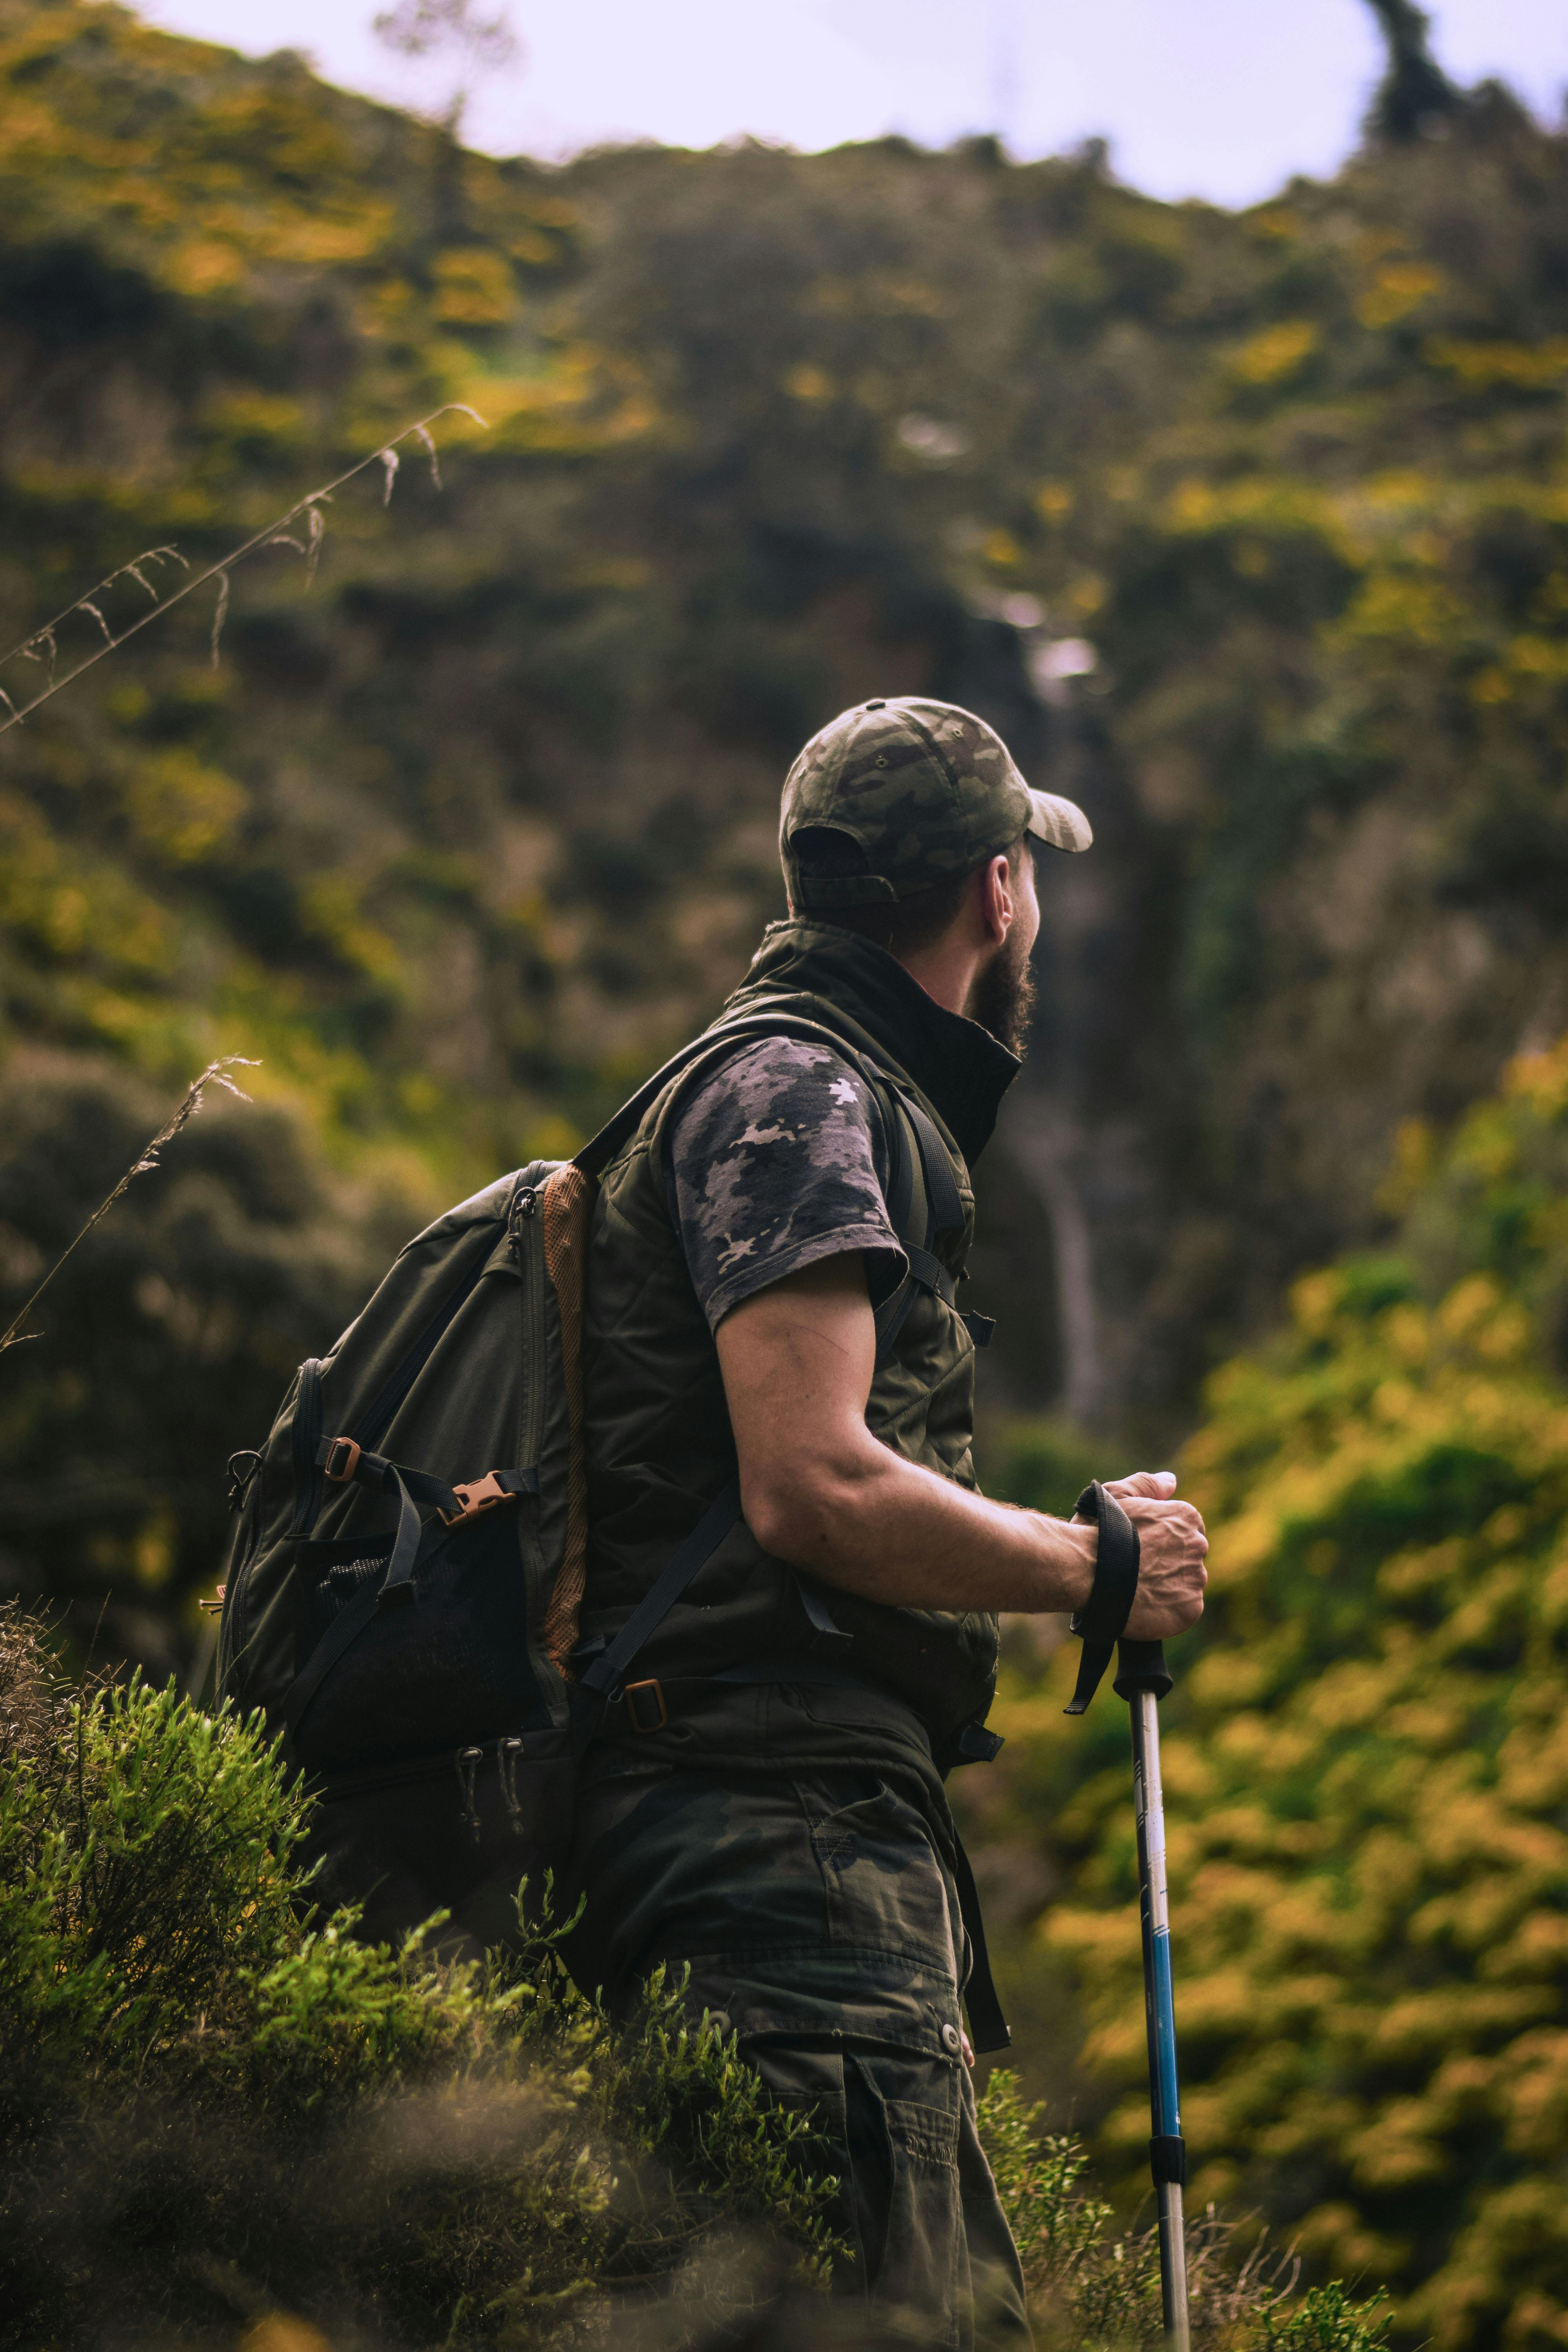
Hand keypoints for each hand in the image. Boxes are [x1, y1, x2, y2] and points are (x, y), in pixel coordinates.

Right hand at [1093, 1470, 1206, 1639]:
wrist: (1084, 1572)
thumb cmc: (1096, 1531)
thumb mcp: (1116, 1495)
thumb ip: (1146, 1484)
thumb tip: (1170, 1481)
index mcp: (1185, 1517)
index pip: (1186, 1531)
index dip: (1162, 1541)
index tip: (1141, 1549)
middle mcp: (1198, 1545)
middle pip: (1187, 1558)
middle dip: (1166, 1563)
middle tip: (1136, 1571)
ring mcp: (1195, 1579)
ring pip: (1186, 1585)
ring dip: (1166, 1588)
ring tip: (1135, 1590)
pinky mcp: (1190, 1609)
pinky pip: (1183, 1611)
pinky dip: (1166, 1611)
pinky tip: (1142, 1606)